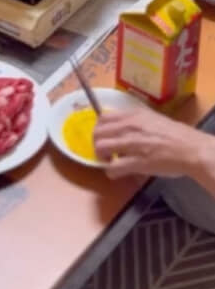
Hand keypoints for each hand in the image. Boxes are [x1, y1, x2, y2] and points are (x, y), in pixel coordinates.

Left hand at [94, 107, 208, 178]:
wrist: (191, 149)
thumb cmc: (176, 135)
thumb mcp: (152, 118)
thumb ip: (136, 121)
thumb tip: (122, 127)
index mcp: (133, 115)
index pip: (103, 118)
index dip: (100, 130)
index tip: (104, 137)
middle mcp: (129, 127)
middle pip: (97, 133)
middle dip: (97, 144)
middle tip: (105, 152)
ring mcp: (132, 144)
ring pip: (101, 148)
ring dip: (101, 157)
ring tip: (110, 162)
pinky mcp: (137, 162)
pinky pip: (113, 167)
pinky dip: (111, 172)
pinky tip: (117, 173)